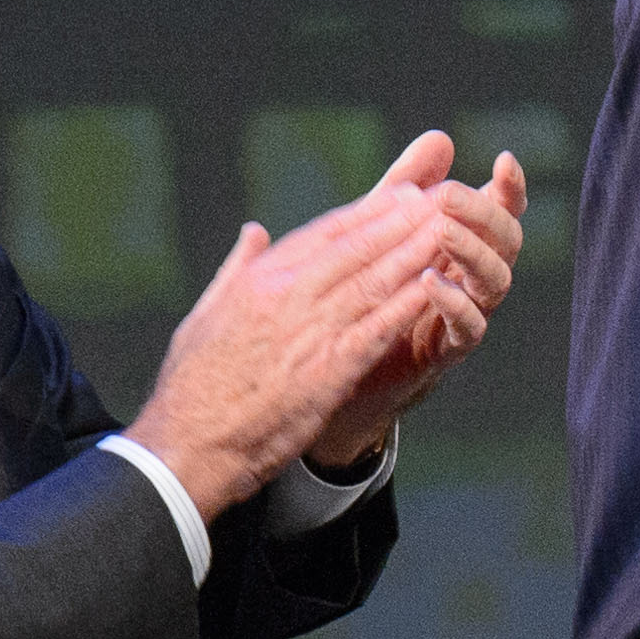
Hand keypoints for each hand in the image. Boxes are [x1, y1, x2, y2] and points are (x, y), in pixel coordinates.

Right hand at [124, 140, 497, 516]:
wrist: (189, 445)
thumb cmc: (192, 386)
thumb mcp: (204, 314)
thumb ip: (235, 269)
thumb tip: (252, 232)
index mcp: (258, 281)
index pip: (324, 234)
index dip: (369, 212)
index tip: (402, 194)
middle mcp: (286, 297)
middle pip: (356, 248)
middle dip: (402, 220)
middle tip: (442, 197)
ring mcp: (309, 333)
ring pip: (373, 281)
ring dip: (415, 253)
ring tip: (450, 229)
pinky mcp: (328, 371)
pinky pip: (378, 329)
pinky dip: (409, 305)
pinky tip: (437, 287)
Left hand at [311, 134, 530, 466]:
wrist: (350, 369)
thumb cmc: (377, 291)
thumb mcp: (387, 231)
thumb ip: (411, 185)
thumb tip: (440, 137)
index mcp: (466, 244)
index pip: (501, 210)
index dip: (510, 188)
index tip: (504, 161)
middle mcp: (475, 277)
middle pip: (506, 241)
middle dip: (485, 214)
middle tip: (451, 195)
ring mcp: (467, 314)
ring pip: (495, 281)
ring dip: (473, 253)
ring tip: (443, 232)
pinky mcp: (447, 351)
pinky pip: (468, 328)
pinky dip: (454, 303)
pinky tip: (429, 282)